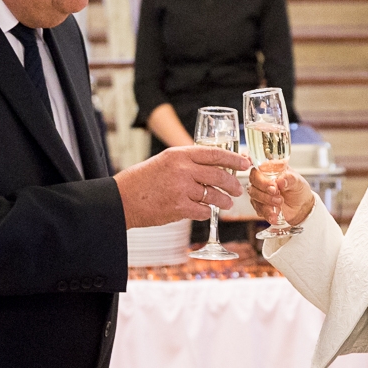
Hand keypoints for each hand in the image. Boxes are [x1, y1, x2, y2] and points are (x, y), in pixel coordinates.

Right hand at [115, 145, 250, 228]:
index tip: (245, 163)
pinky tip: (204, 212)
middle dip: (233, 184)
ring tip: (227, 204)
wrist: (122, 199)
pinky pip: (203, 212)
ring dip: (224, 201)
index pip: (214, 154)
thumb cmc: (142, 180)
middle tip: (238, 190)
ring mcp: (181, 189)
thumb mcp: (164, 161)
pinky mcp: (178, 208)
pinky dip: (206, 213)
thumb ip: (187, 162)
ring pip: (214, 196)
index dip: (234, 158)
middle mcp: (182, 170)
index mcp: (179, 154)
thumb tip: (213, 167)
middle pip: (219, 176)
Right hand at [248, 167, 314, 226]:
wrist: (302, 207)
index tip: (273, 185)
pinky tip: (274, 216)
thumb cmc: (298, 190)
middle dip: (264, 189)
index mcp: (269, 170)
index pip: (257, 170)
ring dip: (266, 200)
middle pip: (253, 183)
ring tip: (280, 203)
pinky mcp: (260, 207)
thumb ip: (290, 179)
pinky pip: (259, 210)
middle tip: (276, 193)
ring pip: (254, 196)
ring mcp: (259, 194)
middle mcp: (261, 181)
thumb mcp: (298, 182)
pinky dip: (267, 213)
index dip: (262, 178)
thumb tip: (281, 180)